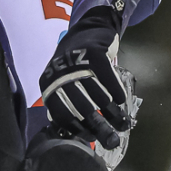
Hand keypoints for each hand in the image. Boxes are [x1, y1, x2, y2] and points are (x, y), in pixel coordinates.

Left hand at [39, 4, 133, 148]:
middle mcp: (60, 74)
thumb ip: (65, 102)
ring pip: (98, 97)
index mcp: (49, 84)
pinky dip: (117, 94)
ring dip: (113, 113)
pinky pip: (109, 82)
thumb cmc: (75, 63)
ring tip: (122, 122)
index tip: (92, 138)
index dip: (78, 129)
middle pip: (82, 109)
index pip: (61, 114)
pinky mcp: (96, 55)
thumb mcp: (62, 81)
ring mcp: (78, 64)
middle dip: (100, 128)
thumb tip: (75, 134)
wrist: (87, 29)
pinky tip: (121, 101)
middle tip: (112, 140)